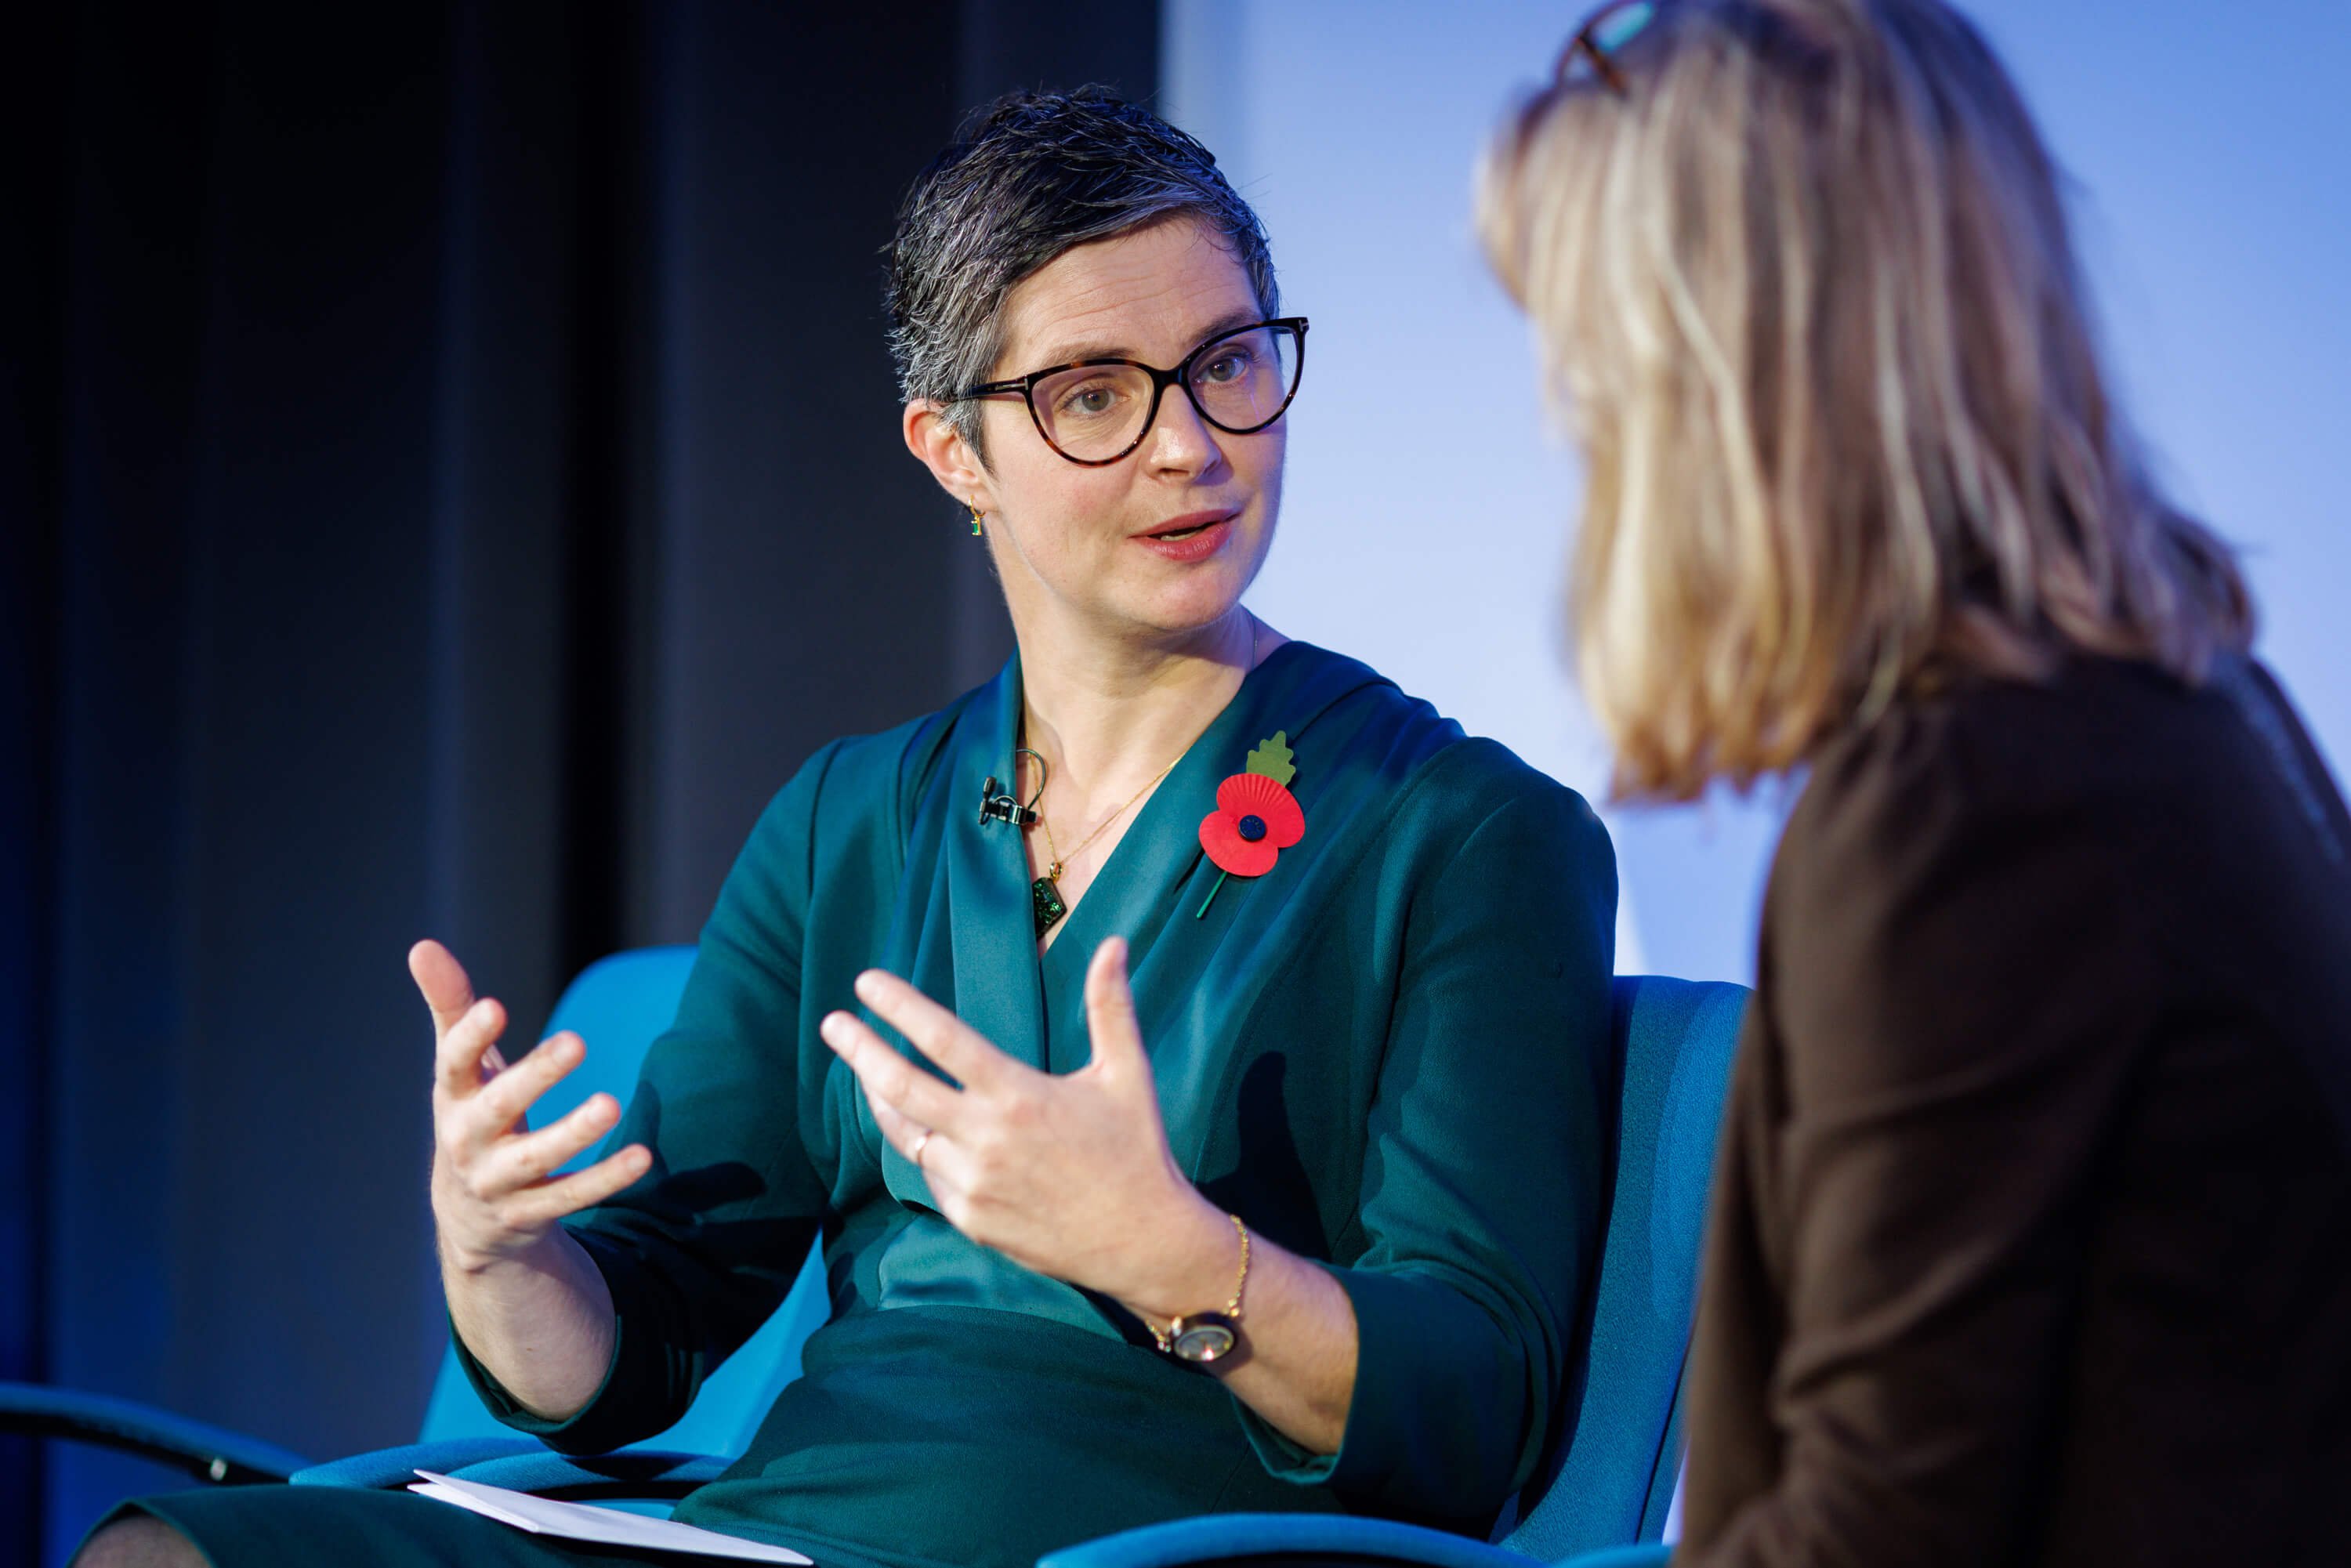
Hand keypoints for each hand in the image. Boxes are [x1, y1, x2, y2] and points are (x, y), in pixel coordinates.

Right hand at [416, 939, 652, 1272]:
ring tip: (611, 1104)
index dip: (471, 1037)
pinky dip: (604, 1179)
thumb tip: (422, 945)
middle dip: (535, 1076)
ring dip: (573, 1133)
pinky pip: (569, 1197)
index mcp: (453, 1098)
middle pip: (499, 1107)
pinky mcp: (530, 1214)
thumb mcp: (461, 1067)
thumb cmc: (474, 1115)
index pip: (453, 1064)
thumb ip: (451, 1007)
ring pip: (535, 1159)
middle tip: (577, 1041)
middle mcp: (468, 1141)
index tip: (496, 1006)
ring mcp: (497, 1182)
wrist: (470, 1217)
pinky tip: (643, 1156)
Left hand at [819, 937, 1228, 1315]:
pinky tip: (924, 1133)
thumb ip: (1109, 1007)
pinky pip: (930, 1176)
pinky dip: (922, 1149)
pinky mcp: (971, 1219)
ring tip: (867, 1074)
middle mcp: (986, 1139)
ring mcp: (973, 1184)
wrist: (1143, 1241)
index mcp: (1019, 1095)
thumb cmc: (1137, 1149)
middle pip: (900, 1087)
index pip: (942, 1039)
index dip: (899, 1007)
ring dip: (882, 1101)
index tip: (866, 982)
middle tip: (833, 1023)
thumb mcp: (1127, 1073)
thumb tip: (1113, 943)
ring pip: (906, 1135)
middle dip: (859, 1051)